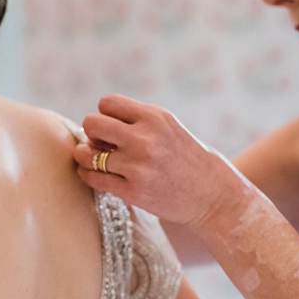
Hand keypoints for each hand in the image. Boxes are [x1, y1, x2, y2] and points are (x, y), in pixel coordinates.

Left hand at [72, 94, 240, 227]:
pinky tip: (97, 176)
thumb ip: (136, 122)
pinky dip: (89, 176)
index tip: (113, 130)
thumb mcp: (168, 129)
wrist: (212, 196)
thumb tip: (92, 125)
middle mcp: (145, 138)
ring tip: (97, 162)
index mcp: (155, 117)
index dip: (105, 116)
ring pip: (87, 153)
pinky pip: (93, 178)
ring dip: (86, 157)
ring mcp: (138, 165)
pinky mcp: (132, 190)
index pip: (107, 103)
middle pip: (92, 123)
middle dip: (92, 134)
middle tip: (102, 145)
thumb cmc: (186, 160)